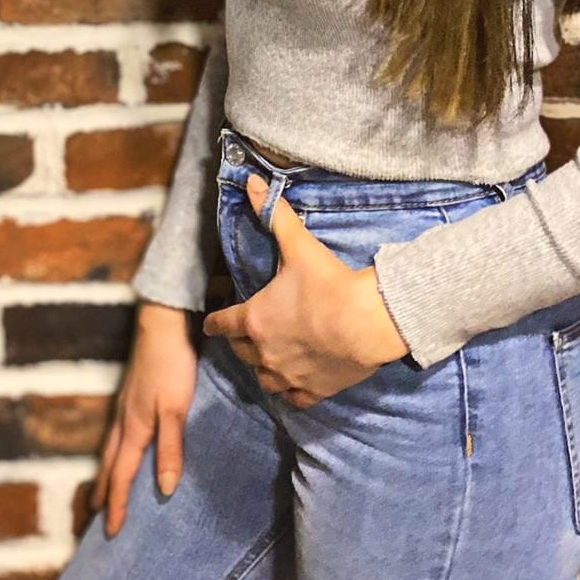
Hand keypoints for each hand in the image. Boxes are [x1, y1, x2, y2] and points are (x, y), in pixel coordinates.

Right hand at [89, 304, 196, 538]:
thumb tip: (164, 489)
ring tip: (102, 489)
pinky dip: (113, 452)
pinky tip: (122, 447)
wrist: (163, 322)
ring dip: (105, 472)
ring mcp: (125, 405)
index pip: (122, 475)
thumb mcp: (176, 408)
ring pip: (110, 448)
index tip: (111, 532)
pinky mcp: (132, 394)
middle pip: (108, 464)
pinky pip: (117, 433)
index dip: (118, 504)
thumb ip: (171, 447)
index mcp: (134, 428)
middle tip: (94, 516)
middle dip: (103, 492)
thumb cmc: (172, 365)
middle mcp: (124, 420)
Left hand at [202, 173, 409, 407]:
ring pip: (263, 379)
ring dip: (262, 369)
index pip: (223, 324)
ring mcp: (288, 374)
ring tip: (268, 360)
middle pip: (241, 352)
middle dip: (241, 343)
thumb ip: (274, 215)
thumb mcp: (299, 245)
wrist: (367, 323)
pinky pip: (293, 398)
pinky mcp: (313, 390)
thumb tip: (250, 182)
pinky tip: (294, 385)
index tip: (212, 322)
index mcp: (255, 319)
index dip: (216, 321)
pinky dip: (291, 391)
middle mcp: (265, 352)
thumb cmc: (329, 284)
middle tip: (245, 335)